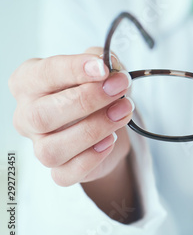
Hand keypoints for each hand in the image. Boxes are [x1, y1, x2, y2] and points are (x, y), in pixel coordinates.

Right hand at [9, 48, 134, 186]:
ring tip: (123, 112)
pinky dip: (92, 158)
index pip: (43, 74)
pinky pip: (66, 174)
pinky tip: (110, 140)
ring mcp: (39, 146)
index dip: (73, 70)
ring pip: (53, 149)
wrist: (106, 122)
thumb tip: (111, 66)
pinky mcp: (58, 170)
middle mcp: (27, 115)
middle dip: (86, 100)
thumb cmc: (96, 90)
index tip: (103, 69)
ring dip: (94, 129)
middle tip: (119, 89)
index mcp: (29, 82)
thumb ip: (104, 60)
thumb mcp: (101, 68)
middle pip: (43, 114)